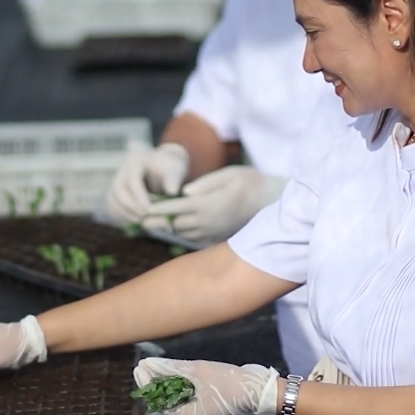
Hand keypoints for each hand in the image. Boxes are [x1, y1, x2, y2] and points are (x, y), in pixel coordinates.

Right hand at [105, 144, 190, 224]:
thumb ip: (174, 178)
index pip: (132, 180)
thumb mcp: (176, 169)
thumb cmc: (170, 169)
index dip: (139, 196)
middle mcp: (123, 170)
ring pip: (113, 200)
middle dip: (131, 207)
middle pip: (118, 190)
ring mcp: (116, 182)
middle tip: (145, 218)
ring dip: (126, 214)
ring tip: (142, 222)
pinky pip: (112, 207)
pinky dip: (122, 217)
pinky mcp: (115, 194)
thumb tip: (172, 191)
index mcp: (136, 160)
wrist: (162, 168)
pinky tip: (136, 223)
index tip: (149, 209)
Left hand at [133, 357, 278, 414]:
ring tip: (152, 364)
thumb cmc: (225, 382)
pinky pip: (184, 393)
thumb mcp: (197, 372)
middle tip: (141, 364)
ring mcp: (196, 408)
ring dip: (162, 379)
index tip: (139, 366)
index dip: (146, 382)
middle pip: (163, 397)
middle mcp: (188, 414)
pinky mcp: (203, 402)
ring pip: (172, 395)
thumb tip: (149, 364)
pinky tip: (170, 369)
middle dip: (152, 380)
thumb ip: (172, 368)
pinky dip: (175, 382)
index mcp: (184, 414)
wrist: (254, 389)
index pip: (157, 398)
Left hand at [141, 166, 287, 243]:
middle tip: (143, 214)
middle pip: (174, 223)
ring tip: (155, 220)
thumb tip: (184, 192)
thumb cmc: (251, 182)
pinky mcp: (217, 238)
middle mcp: (207, 221)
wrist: (272, 203)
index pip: (174, 207)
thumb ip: (205, 183)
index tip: (142, 207)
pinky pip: (193, 239)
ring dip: (170, 226)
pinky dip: (182, 233)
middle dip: (159, 219)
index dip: (157, 207)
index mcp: (207, 204)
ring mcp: (212, 232)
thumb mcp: (229, 174)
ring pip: (182, 233)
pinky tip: (178, 225)